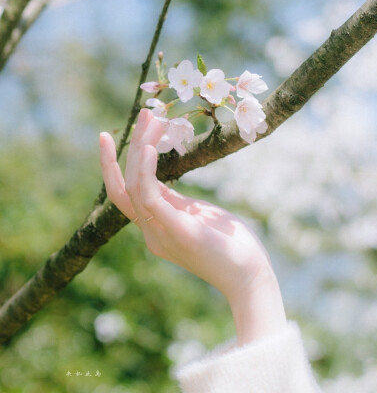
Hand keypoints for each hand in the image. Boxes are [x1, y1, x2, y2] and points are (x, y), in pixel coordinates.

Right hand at [100, 108, 285, 342]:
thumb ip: (177, 202)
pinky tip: (151, 148)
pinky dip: (145, 170)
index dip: (113, 165)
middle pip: (126, 185)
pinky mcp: (176, 231)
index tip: (109, 136)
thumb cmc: (232, 246)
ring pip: (135, 185)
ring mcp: (160, 234)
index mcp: (156, 228)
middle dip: (132, 146)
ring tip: (152, 120)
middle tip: (145, 113)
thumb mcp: (199, 216)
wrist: (250, 278)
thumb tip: (164, 183)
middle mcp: (151, 232)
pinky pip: (149, 197)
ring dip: (141, 148)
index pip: (125, 194)